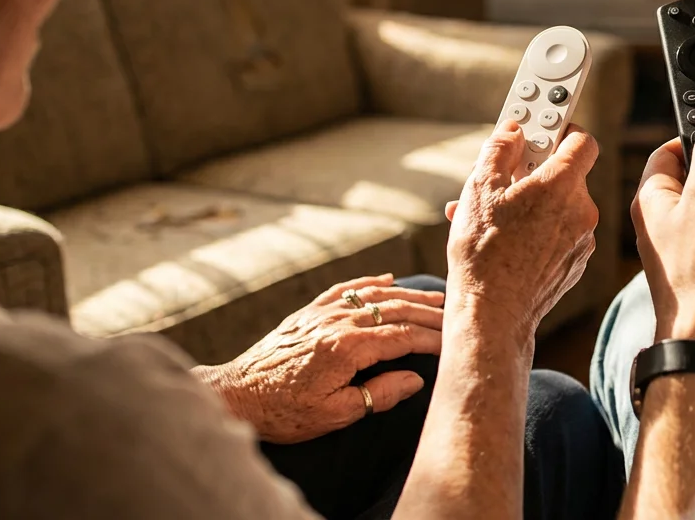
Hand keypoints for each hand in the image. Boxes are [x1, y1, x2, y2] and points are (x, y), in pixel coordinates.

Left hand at [195, 273, 444, 443]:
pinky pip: (347, 289)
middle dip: (430, 311)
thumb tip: (416, 378)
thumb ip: (380, 394)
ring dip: (409, 294)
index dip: (433, 338)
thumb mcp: (335, 414)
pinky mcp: (309, 312)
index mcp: (347, 347)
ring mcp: (323, 312)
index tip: (456, 341)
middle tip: (457, 313)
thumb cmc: (285, 412)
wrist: (236, 395)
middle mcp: (338, 321)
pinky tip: (388, 280)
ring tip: (436, 296)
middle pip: (395, 309)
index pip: (403, 336)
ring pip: (375, 295)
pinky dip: (371, 283)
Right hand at [442, 120, 599, 336]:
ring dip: (531, 202)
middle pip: (564, 174)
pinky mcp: (575, 263)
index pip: (580, 139)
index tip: (541, 124)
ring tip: (494, 214)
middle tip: (503, 175)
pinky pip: (559, 232)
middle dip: (533, 171)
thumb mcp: (479, 189)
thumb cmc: (483, 253)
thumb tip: (512, 131)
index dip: (560, 128)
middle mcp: (581, 210)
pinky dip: (538, 229)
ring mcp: (582, 240)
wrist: (492, 315)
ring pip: (558, 206)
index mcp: (562, 185)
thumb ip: (500, 150)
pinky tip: (507, 239)